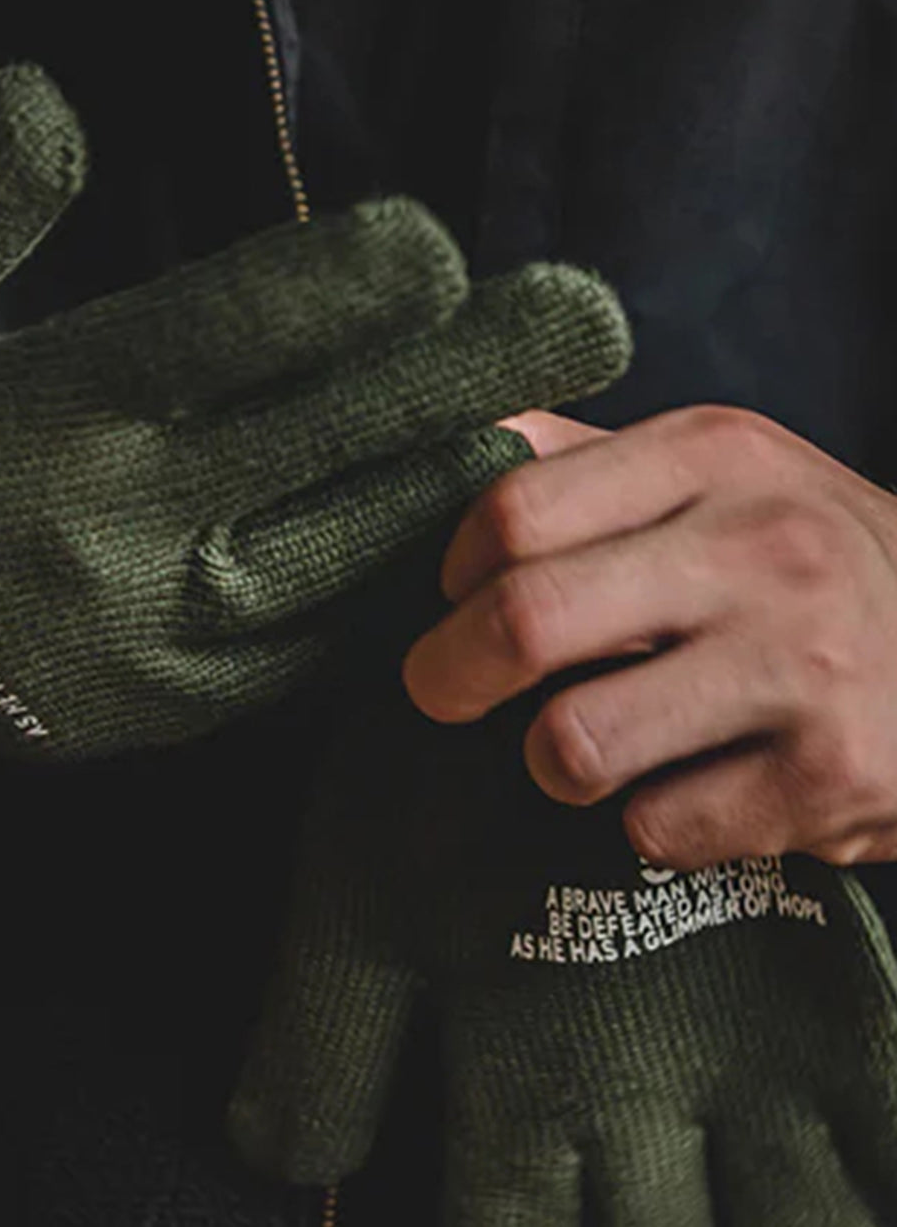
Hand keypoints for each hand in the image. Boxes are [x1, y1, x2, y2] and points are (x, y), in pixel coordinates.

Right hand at [0, 65, 630, 761]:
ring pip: (332, 556)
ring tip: (549, 420)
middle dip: (461, 369)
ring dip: (446, 483)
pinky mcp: (162, 709)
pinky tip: (453, 529)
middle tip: (596, 312)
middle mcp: (103, 540)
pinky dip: (383, 586)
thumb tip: (44, 91)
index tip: (437, 242)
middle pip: (314, 442)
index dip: (330, 289)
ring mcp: (143, 645)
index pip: (207, 340)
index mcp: (28, 421)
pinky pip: (301, 649)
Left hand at [403, 404, 896, 870]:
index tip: (453, 597)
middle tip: (440, 691)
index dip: (452, 568)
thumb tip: (459, 444)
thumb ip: (587, 461)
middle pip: (525, 620)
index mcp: (714, 455)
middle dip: (447, 673)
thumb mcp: (721, 473)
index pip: (514, 510)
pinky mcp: (832, 777)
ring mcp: (804, 664)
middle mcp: (762, 548)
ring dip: (553, 758)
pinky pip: (656, 828)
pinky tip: (693, 786)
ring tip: (586, 744)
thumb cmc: (812, 557)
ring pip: (573, 743)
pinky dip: (649, 821)